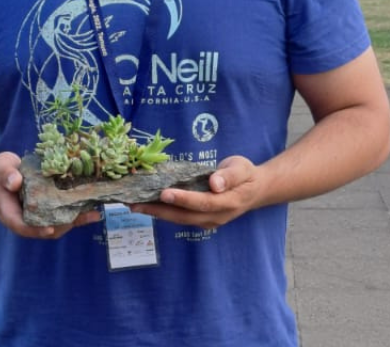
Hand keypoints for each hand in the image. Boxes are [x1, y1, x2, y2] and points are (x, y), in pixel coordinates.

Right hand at [0, 152, 100, 238]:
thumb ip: (5, 173)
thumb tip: (15, 182)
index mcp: (9, 211)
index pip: (21, 225)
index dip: (36, 229)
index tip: (50, 229)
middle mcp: (24, 219)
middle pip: (44, 229)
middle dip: (64, 225)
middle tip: (83, 215)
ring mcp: (36, 217)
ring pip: (56, 226)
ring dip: (74, 221)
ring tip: (93, 213)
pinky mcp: (46, 212)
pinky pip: (61, 217)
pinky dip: (77, 215)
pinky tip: (94, 211)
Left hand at [131, 156, 260, 230]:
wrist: (255, 190)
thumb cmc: (246, 174)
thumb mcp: (242, 168)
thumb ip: (229, 175)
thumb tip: (215, 183)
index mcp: (229, 202)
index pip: (203, 202)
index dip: (184, 199)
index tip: (164, 193)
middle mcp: (217, 217)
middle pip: (185, 216)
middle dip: (160, 211)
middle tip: (135, 204)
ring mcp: (208, 221)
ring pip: (180, 219)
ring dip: (157, 214)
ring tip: (134, 206)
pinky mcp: (201, 220)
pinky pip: (180, 217)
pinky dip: (163, 212)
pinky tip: (148, 205)